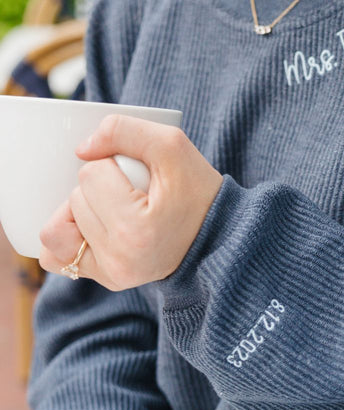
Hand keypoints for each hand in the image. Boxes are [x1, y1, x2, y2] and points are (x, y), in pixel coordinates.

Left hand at [39, 115, 223, 289]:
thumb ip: (125, 130)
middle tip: (134, 194)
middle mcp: (120, 260)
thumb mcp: (174, 147)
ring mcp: (111, 275)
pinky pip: (55, 257)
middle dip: (99, 188)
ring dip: (81, 210)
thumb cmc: (199, 192)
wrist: (221, 238)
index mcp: (136, 231)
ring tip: (114, 210)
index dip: (112, 165)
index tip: (140, 178)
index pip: (90, 174)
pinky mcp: (106, 279)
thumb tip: (81, 149)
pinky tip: (89, 227)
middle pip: (74, 199)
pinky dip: (65, 237)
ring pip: (58, 226)